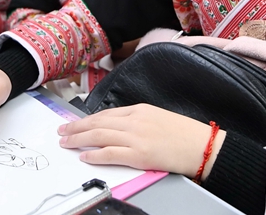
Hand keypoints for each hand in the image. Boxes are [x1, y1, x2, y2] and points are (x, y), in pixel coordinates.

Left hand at [57, 104, 225, 179]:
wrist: (203, 146)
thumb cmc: (186, 134)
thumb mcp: (160, 118)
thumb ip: (139, 121)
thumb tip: (121, 129)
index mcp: (140, 110)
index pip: (106, 113)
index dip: (87, 119)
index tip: (76, 123)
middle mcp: (135, 121)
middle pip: (98, 122)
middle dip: (76, 127)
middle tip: (62, 131)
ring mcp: (136, 137)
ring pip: (99, 135)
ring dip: (79, 139)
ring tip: (66, 142)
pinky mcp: (139, 155)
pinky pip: (110, 153)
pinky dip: (95, 154)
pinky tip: (85, 156)